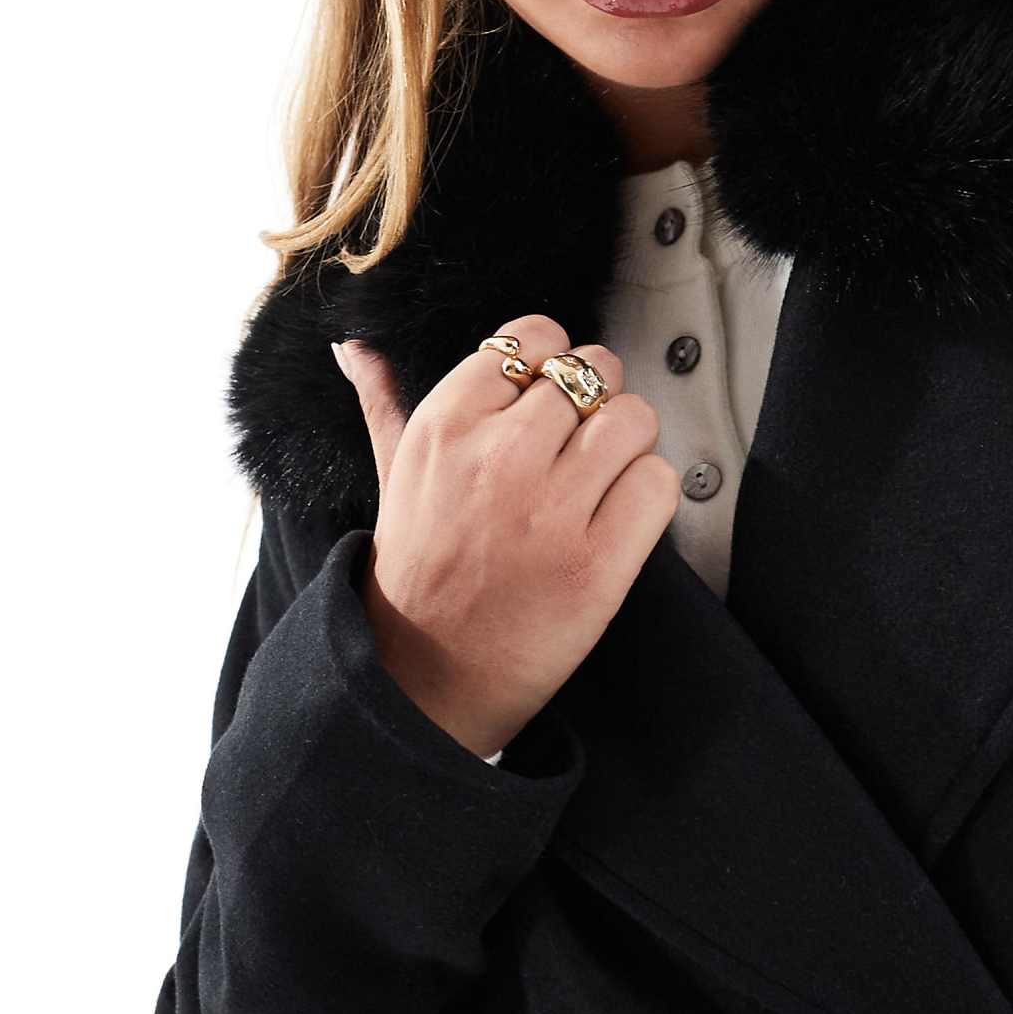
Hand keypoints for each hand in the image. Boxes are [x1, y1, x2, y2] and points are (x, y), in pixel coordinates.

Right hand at [332, 316, 679, 756]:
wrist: (425, 676)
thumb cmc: (418, 568)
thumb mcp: (393, 473)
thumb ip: (383, 399)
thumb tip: (354, 344)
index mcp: (446, 425)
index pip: (534, 337)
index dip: (550, 364)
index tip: (543, 400)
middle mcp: (499, 457)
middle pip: (592, 372)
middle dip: (594, 404)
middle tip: (575, 448)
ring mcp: (551, 511)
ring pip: (634, 420)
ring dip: (628, 447)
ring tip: (600, 481)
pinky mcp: (599, 563)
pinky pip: (658, 483)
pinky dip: (648, 497)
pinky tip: (616, 520)